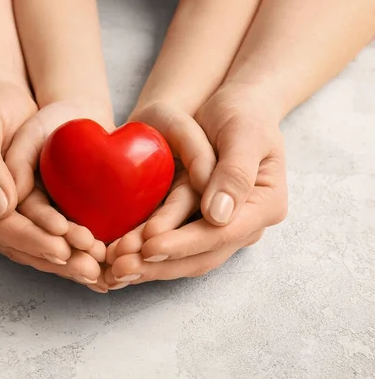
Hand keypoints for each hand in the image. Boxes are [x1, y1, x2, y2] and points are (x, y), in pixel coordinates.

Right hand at [5, 101, 112, 263]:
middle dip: (53, 258)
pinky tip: (92, 263)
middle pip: (15, 243)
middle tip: (89, 270)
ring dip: (64, 263)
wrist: (7, 102)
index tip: (61, 247)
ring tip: (96, 271)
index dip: (29, 237)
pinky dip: (67, 251)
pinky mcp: (20, 216)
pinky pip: (42, 238)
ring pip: (30, 248)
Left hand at [106, 86, 287, 284]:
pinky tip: (120, 260)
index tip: (149, 246)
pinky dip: (147, 256)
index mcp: (264, 205)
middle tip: (120, 269)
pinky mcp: (198, 223)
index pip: (223, 234)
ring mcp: (221, 228)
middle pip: (202, 255)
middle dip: (160, 264)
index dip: (184, 244)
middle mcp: (245, 224)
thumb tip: (217, 216)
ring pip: (185, 259)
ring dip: (149, 267)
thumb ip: (235, 173)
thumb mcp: (245, 133)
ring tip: (114, 271)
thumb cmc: (243, 113)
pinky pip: (173, 247)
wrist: (235, 107)